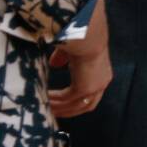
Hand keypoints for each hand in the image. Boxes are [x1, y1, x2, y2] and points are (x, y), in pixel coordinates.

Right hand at [47, 0, 112, 118]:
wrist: (88, 34)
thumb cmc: (82, 37)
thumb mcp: (73, 50)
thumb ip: (64, 58)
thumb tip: (54, 64)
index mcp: (102, 74)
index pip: (92, 95)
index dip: (79, 101)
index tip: (64, 105)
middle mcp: (101, 83)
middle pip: (86, 106)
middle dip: (70, 111)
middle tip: (53, 113)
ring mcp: (94, 88)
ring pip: (75, 106)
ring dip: (59, 108)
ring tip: (45, 108)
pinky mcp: (83, 88)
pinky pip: (66, 99)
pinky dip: (55, 100)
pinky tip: (44, 98)